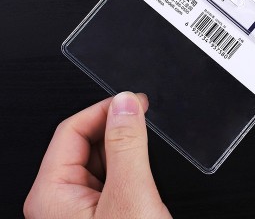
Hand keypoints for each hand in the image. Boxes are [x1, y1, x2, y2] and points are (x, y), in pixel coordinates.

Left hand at [24, 92, 171, 218]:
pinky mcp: (100, 213)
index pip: (72, 130)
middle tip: (143, 119)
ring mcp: (80, 209)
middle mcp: (60, 201)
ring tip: (146, 149)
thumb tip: (125, 103)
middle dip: (115, 128)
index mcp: (52, 194)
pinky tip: (143, 168)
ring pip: (100, 158)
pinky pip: (111, 175)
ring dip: (124, 147)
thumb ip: (126, 144)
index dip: (104, 110)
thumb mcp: (130, 197)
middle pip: (84, 142)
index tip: (132, 102)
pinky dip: (129, 164)